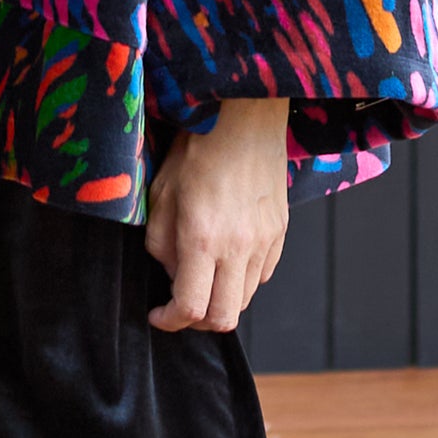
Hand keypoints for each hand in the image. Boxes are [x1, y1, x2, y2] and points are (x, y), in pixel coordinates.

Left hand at [144, 96, 289, 331]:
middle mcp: (238, 247)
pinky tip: (226, 256)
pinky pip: (262, 275)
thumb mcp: (161, 191)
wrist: (244, 116)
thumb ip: (161, 242)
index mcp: (202, 238)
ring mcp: (264, 242)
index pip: (190, 307)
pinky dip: (241, 279)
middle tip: (180, 303)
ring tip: (202, 275)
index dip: (169, 320)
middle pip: (223, 318)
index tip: (157, 314)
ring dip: (220, 299)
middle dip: (197, 321)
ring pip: (245, 299)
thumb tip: (171, 271)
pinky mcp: (280, 233)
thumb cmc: (198, 145)